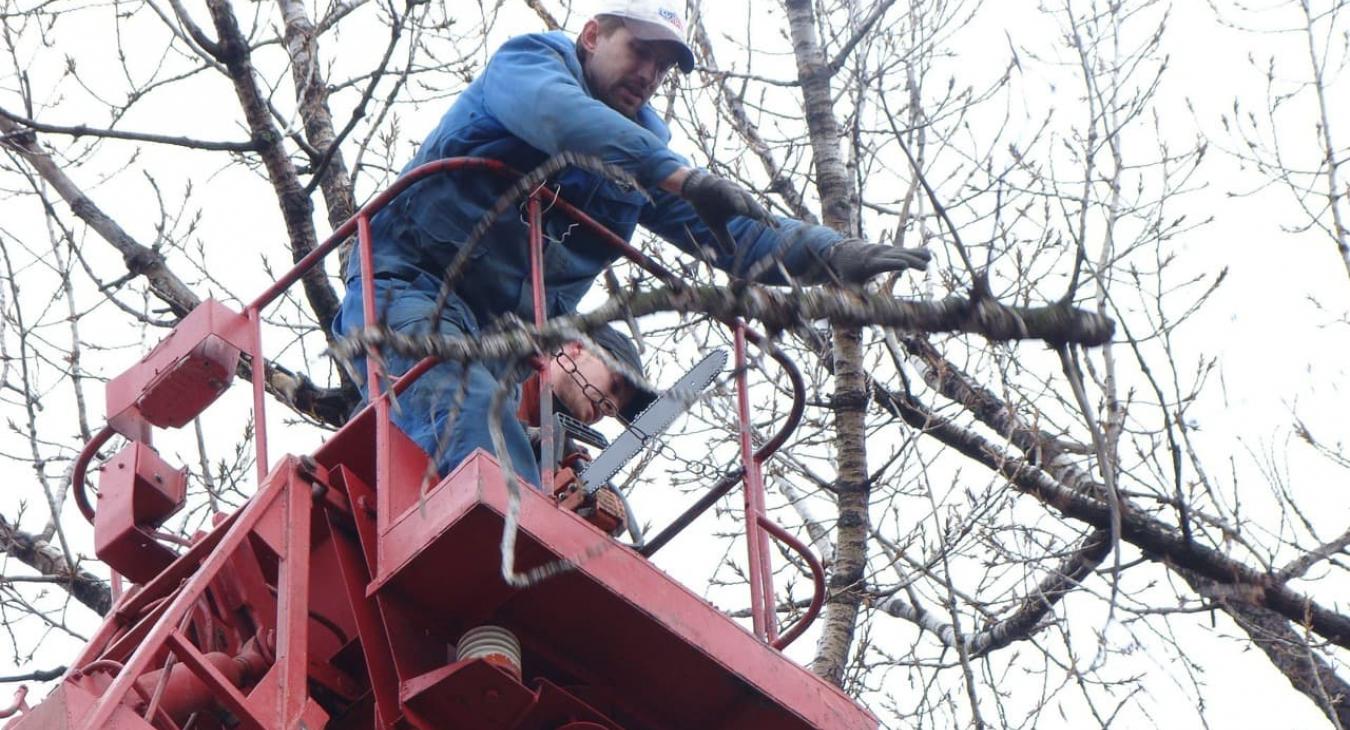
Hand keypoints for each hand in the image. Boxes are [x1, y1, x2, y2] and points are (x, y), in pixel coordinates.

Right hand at [680, 170, 775, 254]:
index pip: (757, 214)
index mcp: (741, 207)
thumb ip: (725, 238)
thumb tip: (732, 254)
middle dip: (764, 215)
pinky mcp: (720, 185)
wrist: (694, 189)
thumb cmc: (708, 207)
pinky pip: (729, 193)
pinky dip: (736, 199)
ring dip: (752, 207)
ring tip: (760, 216)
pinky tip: (740, 207)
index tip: (778, 228)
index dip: (767, 220)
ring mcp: (730, 190)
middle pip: (754, 207)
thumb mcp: (715, 226)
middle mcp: (739, 198)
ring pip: (744, 199)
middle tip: (773, 224)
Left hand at [813, 240, 930, 284]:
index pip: (883, 263)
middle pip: (897, 256)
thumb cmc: (847, 272)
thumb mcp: (848, 283)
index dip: (893, 264)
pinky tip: (928, 255)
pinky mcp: (890, 249)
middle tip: (925, 268)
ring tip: (929, 260)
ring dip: (916, 255)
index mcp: (869, 264)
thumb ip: (855, 295)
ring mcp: (885, 250)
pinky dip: (916, 252)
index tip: (904, 266)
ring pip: (903, 251)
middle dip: (911, 260)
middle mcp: (879, 254)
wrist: (845, 250)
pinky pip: (905, 250)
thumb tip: (860, 310)